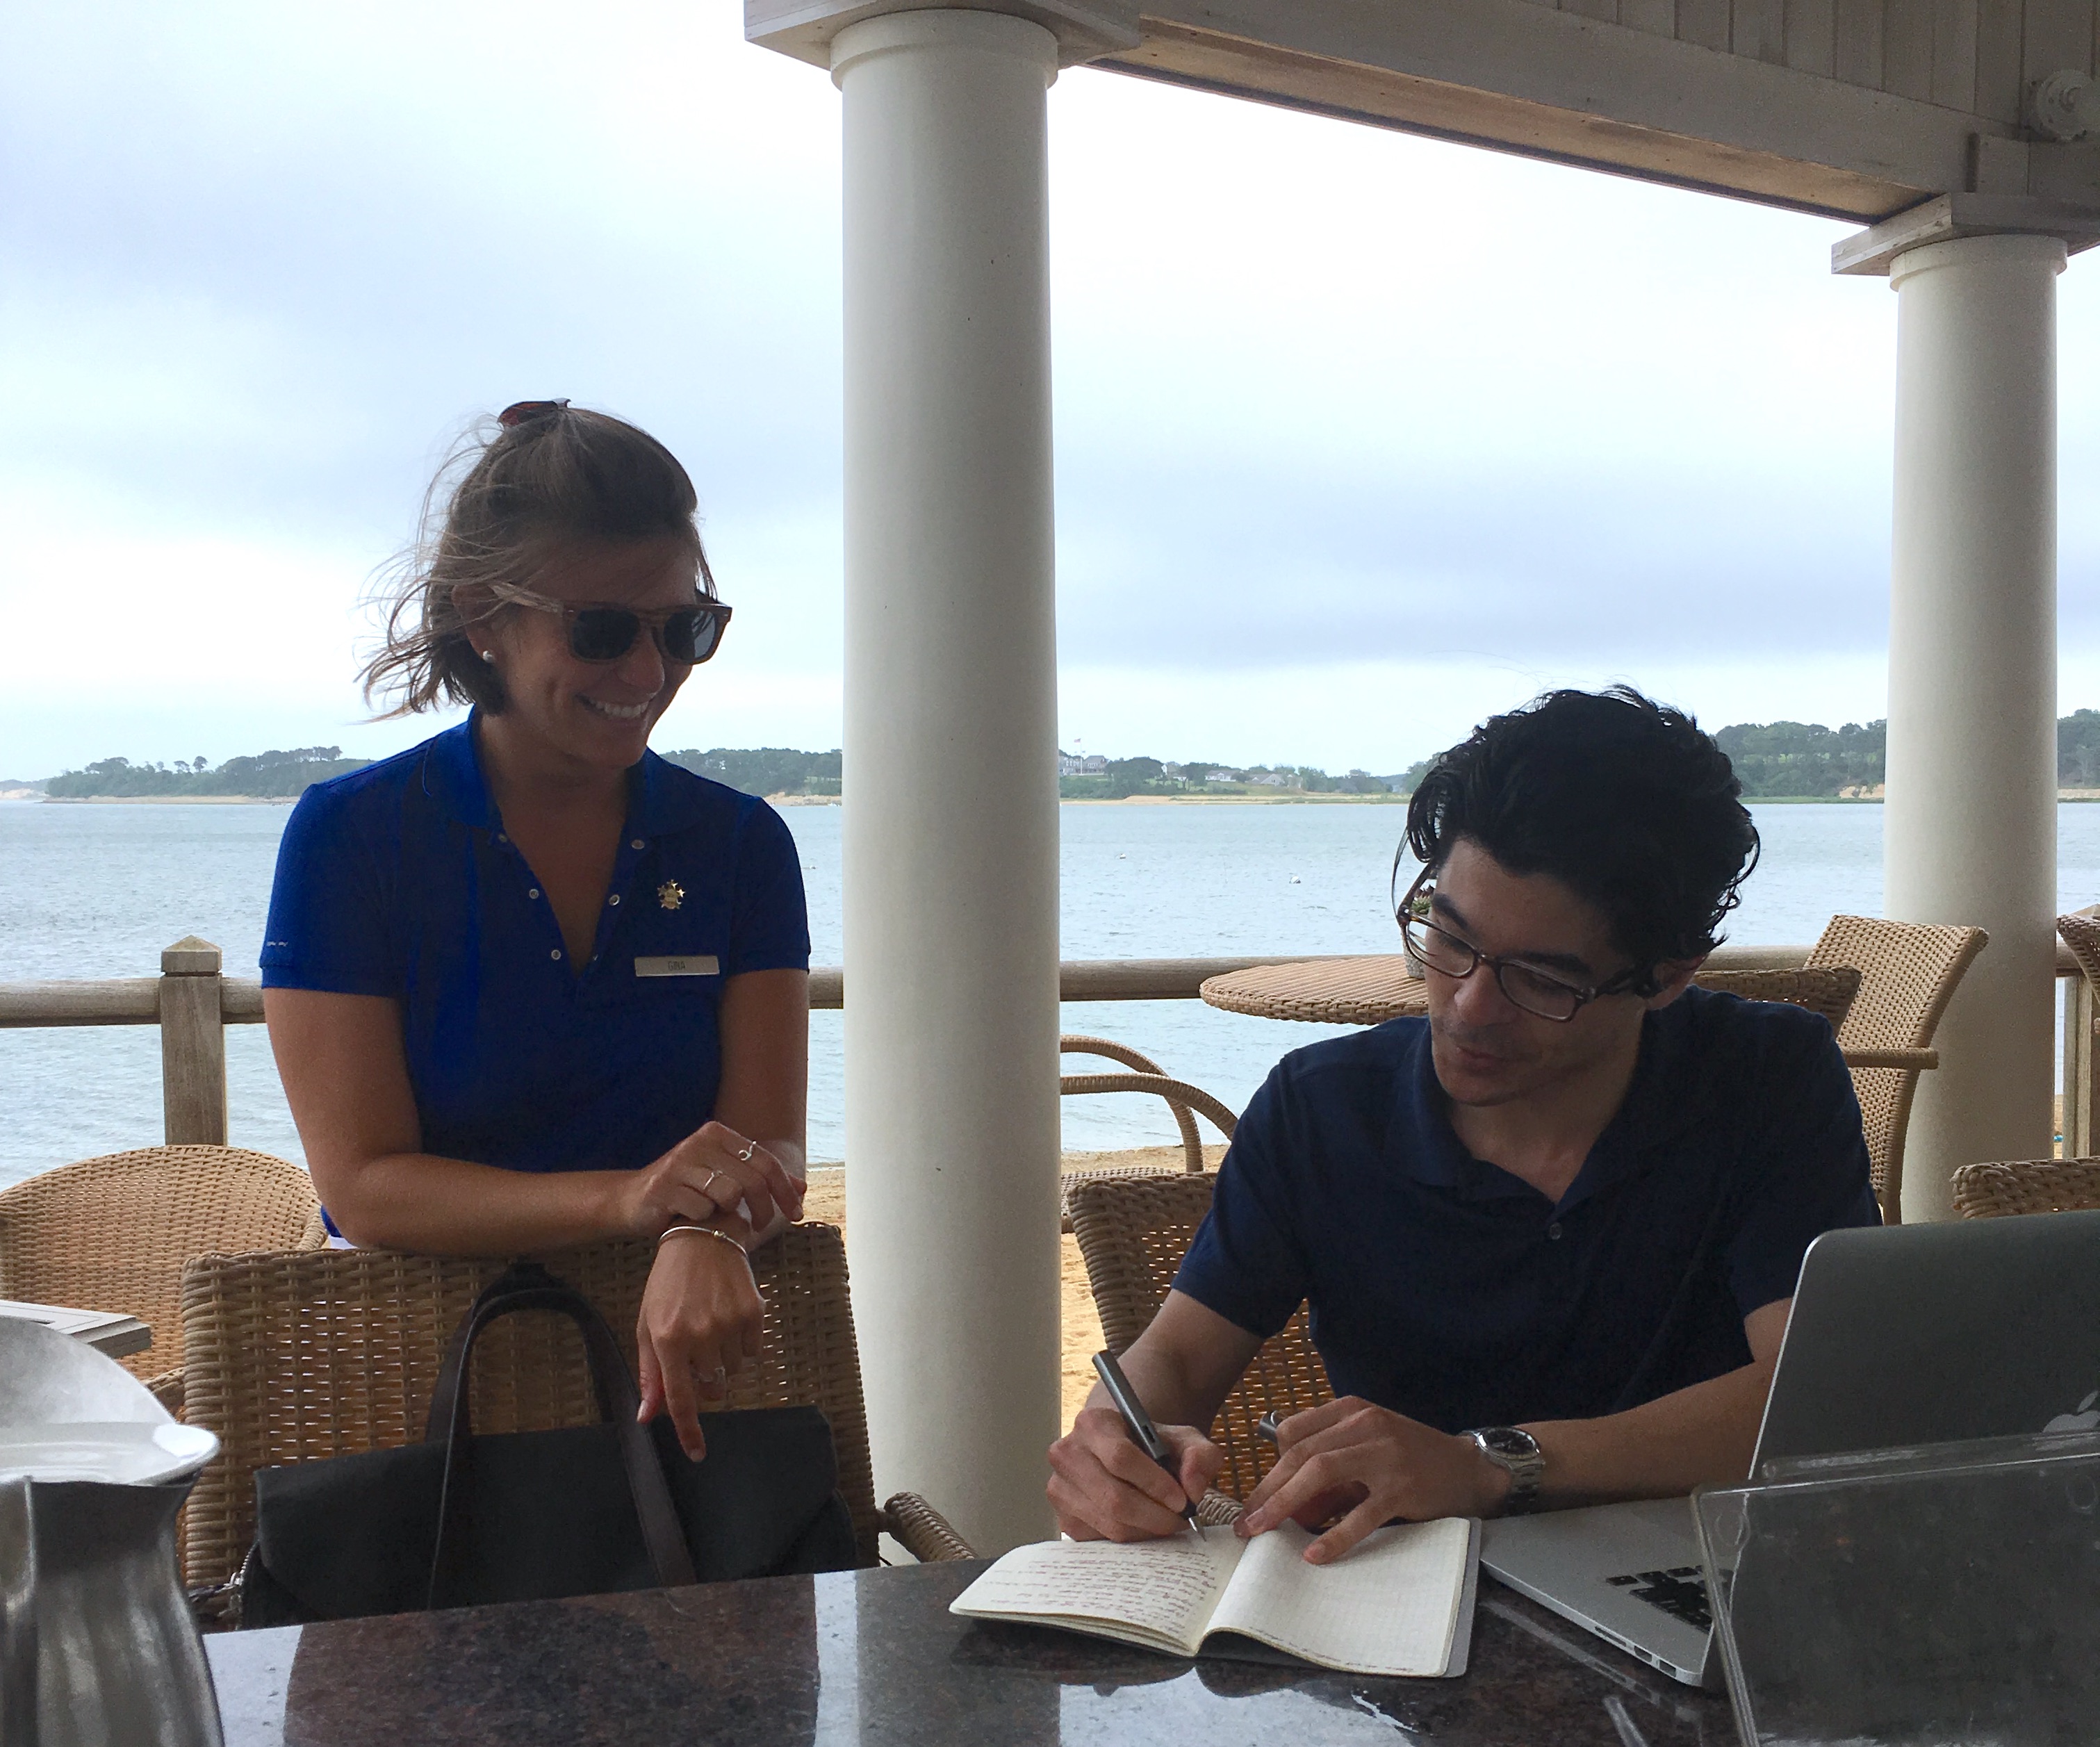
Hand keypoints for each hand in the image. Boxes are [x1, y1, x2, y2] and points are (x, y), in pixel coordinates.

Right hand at [613, 1121, 803, 1240]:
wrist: (632, 1200)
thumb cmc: (686, 1190)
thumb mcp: (724, 1177)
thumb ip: (761, 1179)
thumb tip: (803, 1187)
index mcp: (717, 1134)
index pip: (766, 1160)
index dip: (786, 1189)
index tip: (796, 1213)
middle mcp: (699, 1143)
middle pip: (752, 1179)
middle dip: (765, 1208)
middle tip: (762, 1227)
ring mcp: (680, 1164)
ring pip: (729, 1194)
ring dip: (728, 1214)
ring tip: (718, 1218)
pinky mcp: (663, 1188)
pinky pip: (702, 1210)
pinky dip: (703, 1220)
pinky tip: (691, 1220)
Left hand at [635, 1226, 765, 1459]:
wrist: (703, 1237)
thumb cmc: (668, 1284)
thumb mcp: (648, 1325)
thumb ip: (651, 1373)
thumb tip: (648, 1417)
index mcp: (668, 1340)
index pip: (680, 1400)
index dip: (689, 1432)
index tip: (697, 1454)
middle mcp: (700, 1335)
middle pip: (711, 1388)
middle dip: (704, 1379)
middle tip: (696, 1348)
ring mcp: (730, 1324)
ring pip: (733, 1371)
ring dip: (723, 1360)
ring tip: (712, 1325)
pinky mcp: (754, 1314)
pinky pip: (752, 1352)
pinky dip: (742, 1344)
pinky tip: (729, 1317)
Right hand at [1047, 1407, 1224, 1540]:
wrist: (1122, 1454)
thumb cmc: (1152, 1446)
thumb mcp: (1183, 1440)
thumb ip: (1200, 1456)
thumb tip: (1193, 1488)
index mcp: (1092, 1423)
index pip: (1121, 1458)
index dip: (1155, 1484)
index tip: (1181, 1500)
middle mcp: (1067, 1453)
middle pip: (1115, 1498)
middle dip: (1155, 1515)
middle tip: (1180, 1520)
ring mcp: (1060, 1489)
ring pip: (1110, 1523)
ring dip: (1146, 1530)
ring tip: (1166, 1521)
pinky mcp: (1064, 1519)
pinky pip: (1102, 1540)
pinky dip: (1131, 1539)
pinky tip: (1144, 1525)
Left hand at [1236, 1397, 1504, 1563]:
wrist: (1468, 1469)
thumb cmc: (1411, 1459)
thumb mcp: (1367, 1450)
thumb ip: (1330, 1474)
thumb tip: (1287, 1508)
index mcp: (1351, 1411)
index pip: (1294, 1432)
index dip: (1269, 1465)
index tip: (1256, 1495)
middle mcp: (1364, 1425)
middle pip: (1301, 1453)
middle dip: (1267, 1488)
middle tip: (1246, 1521)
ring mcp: (1384, 1454)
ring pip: (1321, 1472)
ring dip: (1286, 1503)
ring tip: (1264, 1531)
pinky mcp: (1402, 1487)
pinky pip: (1360, 1514)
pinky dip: (1335, 1535)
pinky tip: (1316, 1554)